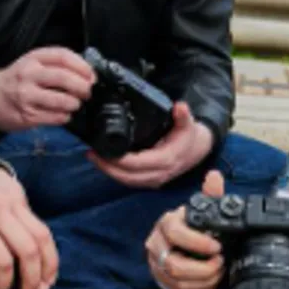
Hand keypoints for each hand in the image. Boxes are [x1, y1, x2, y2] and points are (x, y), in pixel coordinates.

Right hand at [0, 46, 94, 131]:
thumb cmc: (18, 80)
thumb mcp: (33, 63)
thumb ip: (58, 65)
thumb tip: (89, 76)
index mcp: (33, 58)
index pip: (63, 56)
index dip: (82, 66)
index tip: (91, 76)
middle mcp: (29, 74)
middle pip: (63, 78)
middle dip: (82, 87)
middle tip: (87, 92)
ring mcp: (26, 96)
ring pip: (61, 100)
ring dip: (74, 103)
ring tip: (74, 104)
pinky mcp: (27, 115)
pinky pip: (55, 117)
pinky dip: (65, 116)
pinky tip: (63, 114)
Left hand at [87, 102, 213, 187]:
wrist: (197, 150)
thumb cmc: (189, 136)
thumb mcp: (188, 124)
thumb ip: (183, 115)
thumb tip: (180, 107)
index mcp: (165, 160)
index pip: (137, 164)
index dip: (118, 159)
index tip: (103, 150)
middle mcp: (159, 174)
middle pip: (127, 176)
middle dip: (107, 167)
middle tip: (91, 154)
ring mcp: (155, 180)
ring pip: (127, 181)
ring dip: (109, 172)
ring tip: (93, 157)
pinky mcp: (150, 181)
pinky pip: (130, 181)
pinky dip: (116, 174)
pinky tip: (105, 163)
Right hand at [145, 171, 225, 288]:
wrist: (175, 243)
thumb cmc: (189, 226)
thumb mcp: (199, 210)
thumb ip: (210, 195)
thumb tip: (215, 176)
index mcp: (166, 224)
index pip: (175, 233)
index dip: (197, 243)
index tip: (217, 247)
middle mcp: (157, 245)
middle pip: (174, 265)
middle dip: (202, 269)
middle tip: (220, 263)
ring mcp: (157, 265)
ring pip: (177, 282)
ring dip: (203, 281)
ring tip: (218, 272)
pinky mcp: (162, 281)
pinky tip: (210, 283)